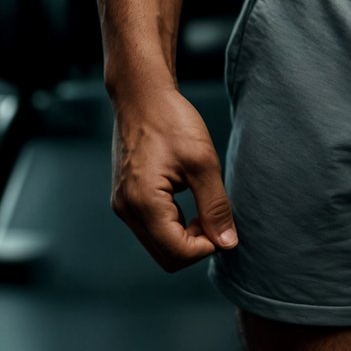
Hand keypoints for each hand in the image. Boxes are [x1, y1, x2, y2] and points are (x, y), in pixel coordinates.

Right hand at [110, 83, 238, 271]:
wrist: (142, 94)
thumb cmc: (171, 120)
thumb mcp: (202, 162)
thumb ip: (215, 206)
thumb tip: (227, 243)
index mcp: (143, 204)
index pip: (177, 253)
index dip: (207, 246)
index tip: (222, 222)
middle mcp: (127, 210)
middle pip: (166, 256)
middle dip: (195, 243)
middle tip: (213, 214)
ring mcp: (123, 204)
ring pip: (158, 243)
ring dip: (184, 233)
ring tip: (201, 200)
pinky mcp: (125, 197)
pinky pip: (151, 226)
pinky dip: (172, 222)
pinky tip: (186, 195)